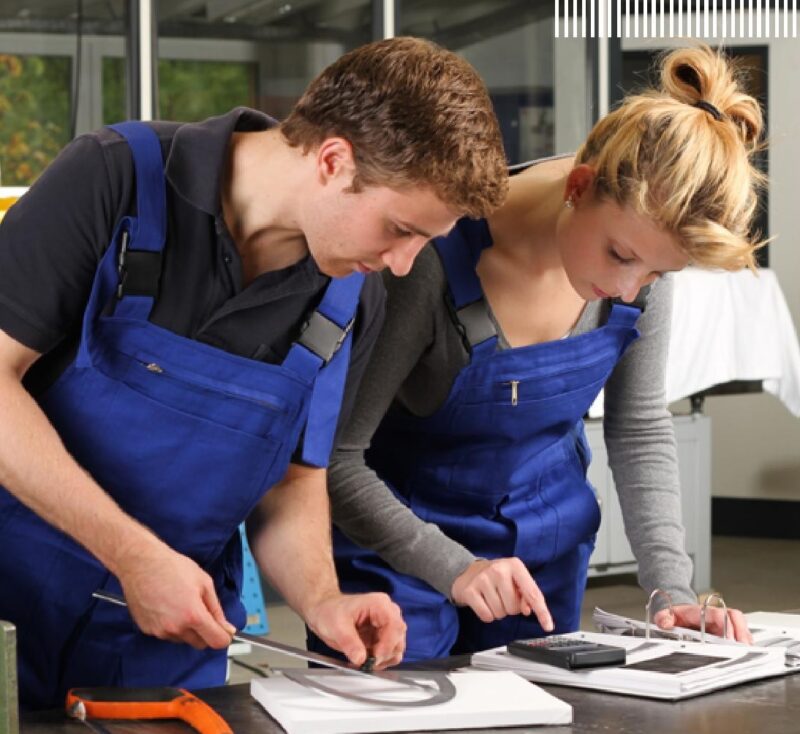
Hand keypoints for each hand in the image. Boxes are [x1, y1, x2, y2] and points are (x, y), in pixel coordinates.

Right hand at [117, 542, 235, 649]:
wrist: (141, 563)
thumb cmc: (173, 568)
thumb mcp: (204, 583)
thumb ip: (217, 610)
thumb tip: (227, 629)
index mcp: (193, 615)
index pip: (216, 641)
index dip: (224, 637)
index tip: (225, 630)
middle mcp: (176, 628)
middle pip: (200, 643)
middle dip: (206, 632)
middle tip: (202, 611)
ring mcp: (160, 631)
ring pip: (183, 639)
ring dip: (187, 629)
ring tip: (181, 604)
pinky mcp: (147, 630)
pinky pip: (167, 634)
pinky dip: (172, 626)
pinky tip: (168, 607)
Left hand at [305, 592, 405, 668]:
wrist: (324, 612)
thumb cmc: (329, 611)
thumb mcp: (336, 626)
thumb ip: (349, 642)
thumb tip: (361, 659)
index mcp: (379, 604)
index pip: (395, 626)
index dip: (388, 644)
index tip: (374, 658)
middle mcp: (387, 613)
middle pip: (398, 637)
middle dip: (385, 654)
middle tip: (368, 663)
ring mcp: (386, 625)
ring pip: (396, 647)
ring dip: (383, 659)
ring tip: (364, 662)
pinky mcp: (382, 636)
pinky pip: (389, 652)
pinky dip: (380, 661)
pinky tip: (365, 661)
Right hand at [451, 558, 553, 631]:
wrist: (467, 571)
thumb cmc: (496, 577)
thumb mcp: (514, 579)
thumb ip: (526, 593)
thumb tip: (527, 609)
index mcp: (515, 565)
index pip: (532, 593)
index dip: (542, 611)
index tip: (548, 625)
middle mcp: (499, 570)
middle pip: (514, 608)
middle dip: (510, 608)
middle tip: (502, 596)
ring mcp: (483, 579)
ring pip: (500, 613)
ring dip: (498, 611)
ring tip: (492, 598)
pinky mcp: (470, 591)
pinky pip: (486, 616)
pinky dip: (487, 615)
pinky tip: (483, 603)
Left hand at [654, 603, 752, 643]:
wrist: (679, 614)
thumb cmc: (676, 616)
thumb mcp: (666, 615)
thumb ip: (663, 617)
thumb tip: (664, 622)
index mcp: (702, 611)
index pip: (718, 614)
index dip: (726, 626)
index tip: (729, 640)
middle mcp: (716, 615)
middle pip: (735, 617)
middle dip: (742, 632)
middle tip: (744, 648)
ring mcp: (723, 622)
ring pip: (741, 625)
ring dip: (745, 638)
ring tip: (747, 652)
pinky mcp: (727, 630)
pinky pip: (741, 633)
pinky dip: (745, 642)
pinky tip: (745, 652)